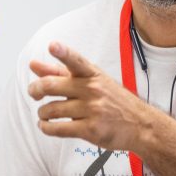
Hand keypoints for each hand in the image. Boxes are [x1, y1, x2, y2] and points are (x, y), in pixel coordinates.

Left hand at [27, 42, 155, 150]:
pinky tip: (46, 126)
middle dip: (35, 90)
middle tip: (34, 93)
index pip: (76, 61)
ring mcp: (92, 110)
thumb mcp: (94, 81)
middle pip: (52, 85)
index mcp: (93, 75)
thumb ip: (62, 73)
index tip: (53, 46)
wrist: (141, 125)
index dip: (63, 53)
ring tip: (44, 114)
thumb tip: (34, 65)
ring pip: (51, 109)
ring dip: (42, 113)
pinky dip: (46, 128)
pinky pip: (58, 128)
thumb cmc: (114, 101)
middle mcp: (92, 90)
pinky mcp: (91, 130)